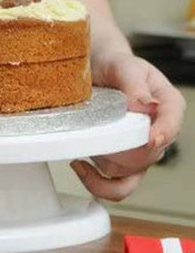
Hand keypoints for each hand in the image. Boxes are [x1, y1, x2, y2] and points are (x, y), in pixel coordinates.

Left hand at [70, 51, 185, 200]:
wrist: (94, 70)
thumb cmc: (112, 65)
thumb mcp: (123, 66)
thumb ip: (134, 84)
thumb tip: (146, 105)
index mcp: (168, 106)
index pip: (172, 124)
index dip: (162, 134)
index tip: (150, 139)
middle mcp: (158, 132)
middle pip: (148, 155)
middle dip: (123, 149)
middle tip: (98, 134)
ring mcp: (139, 151)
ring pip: (130, 173)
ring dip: (105, 164)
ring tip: (84, 145)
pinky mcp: (119, 162)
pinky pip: (117, 186)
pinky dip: (99, 184)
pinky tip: (81, 165)